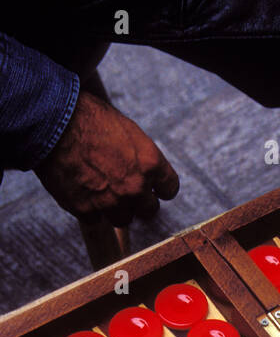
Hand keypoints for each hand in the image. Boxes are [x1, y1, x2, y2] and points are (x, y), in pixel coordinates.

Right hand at [36, 91, 178, 226]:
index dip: (160, 189)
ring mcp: (111, 201)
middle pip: (149, 210)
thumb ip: (139, 155)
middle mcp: (135, 186)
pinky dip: (88, 209)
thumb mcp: (125, 129)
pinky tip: (79, 190)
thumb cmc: (88, 117)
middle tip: (124, 191)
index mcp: (150, 163)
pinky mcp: (86, 210)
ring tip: (99, 190)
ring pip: (122, 219)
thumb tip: (142, 168)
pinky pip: (94, 219)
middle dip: (138, 202)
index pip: (169, 188)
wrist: (52, 121)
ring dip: (113, 208)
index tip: (154, 189)